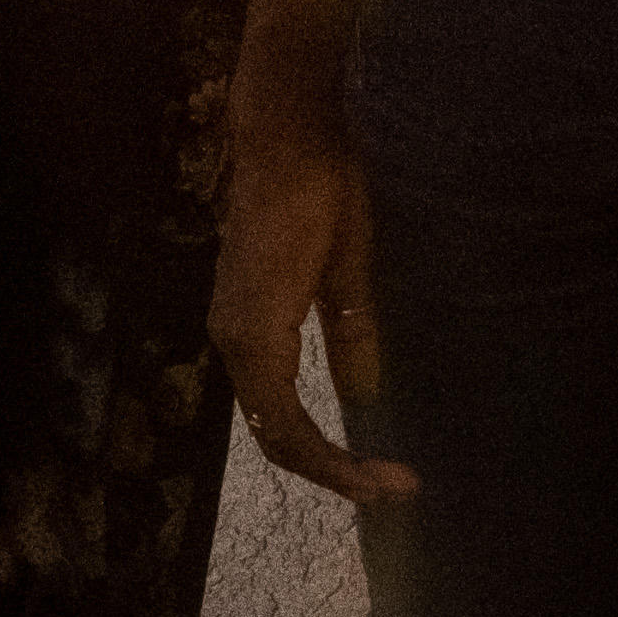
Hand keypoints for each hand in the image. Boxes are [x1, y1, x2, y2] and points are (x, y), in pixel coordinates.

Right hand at [208, 43, 415, 507]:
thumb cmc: (322, 188)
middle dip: (327, 468)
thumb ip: (353, 333)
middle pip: (270, 431)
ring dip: (310, 444)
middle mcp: (231, 338)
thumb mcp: (350, 262)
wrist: (279, 130)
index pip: (287, 432)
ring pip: (262, 410)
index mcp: (257, 334)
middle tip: (388, 485)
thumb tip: (364, 398)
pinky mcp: (236, 307)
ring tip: (365, 465)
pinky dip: (294, 413)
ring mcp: (228, 322)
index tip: (389, 486)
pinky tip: (331, 417)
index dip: (336, 469)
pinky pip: (261, 382)